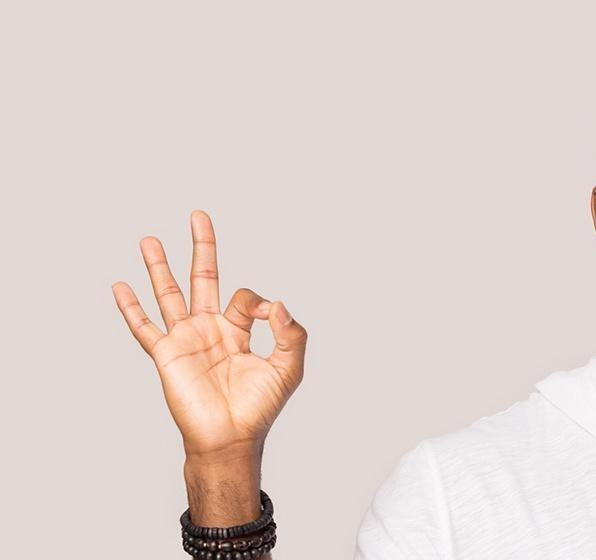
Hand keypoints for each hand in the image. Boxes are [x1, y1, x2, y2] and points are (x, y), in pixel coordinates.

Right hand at [112, 210, 307, 459]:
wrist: (231, 437)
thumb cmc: (260, 407)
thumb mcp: (289, 367)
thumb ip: (292, 333)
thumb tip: (279, 303)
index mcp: (239, 331)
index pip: (248, 298)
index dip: (262, 303)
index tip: (270, 316)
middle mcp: (210, 330)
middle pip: (204, 278)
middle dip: (202, 247)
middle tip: (198, 216)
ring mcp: (185, 340)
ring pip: (169, 294)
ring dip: (159, 267)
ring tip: (148, 239)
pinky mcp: (166, 355)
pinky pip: (144, 328)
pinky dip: (131, 308)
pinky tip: (120, 286)